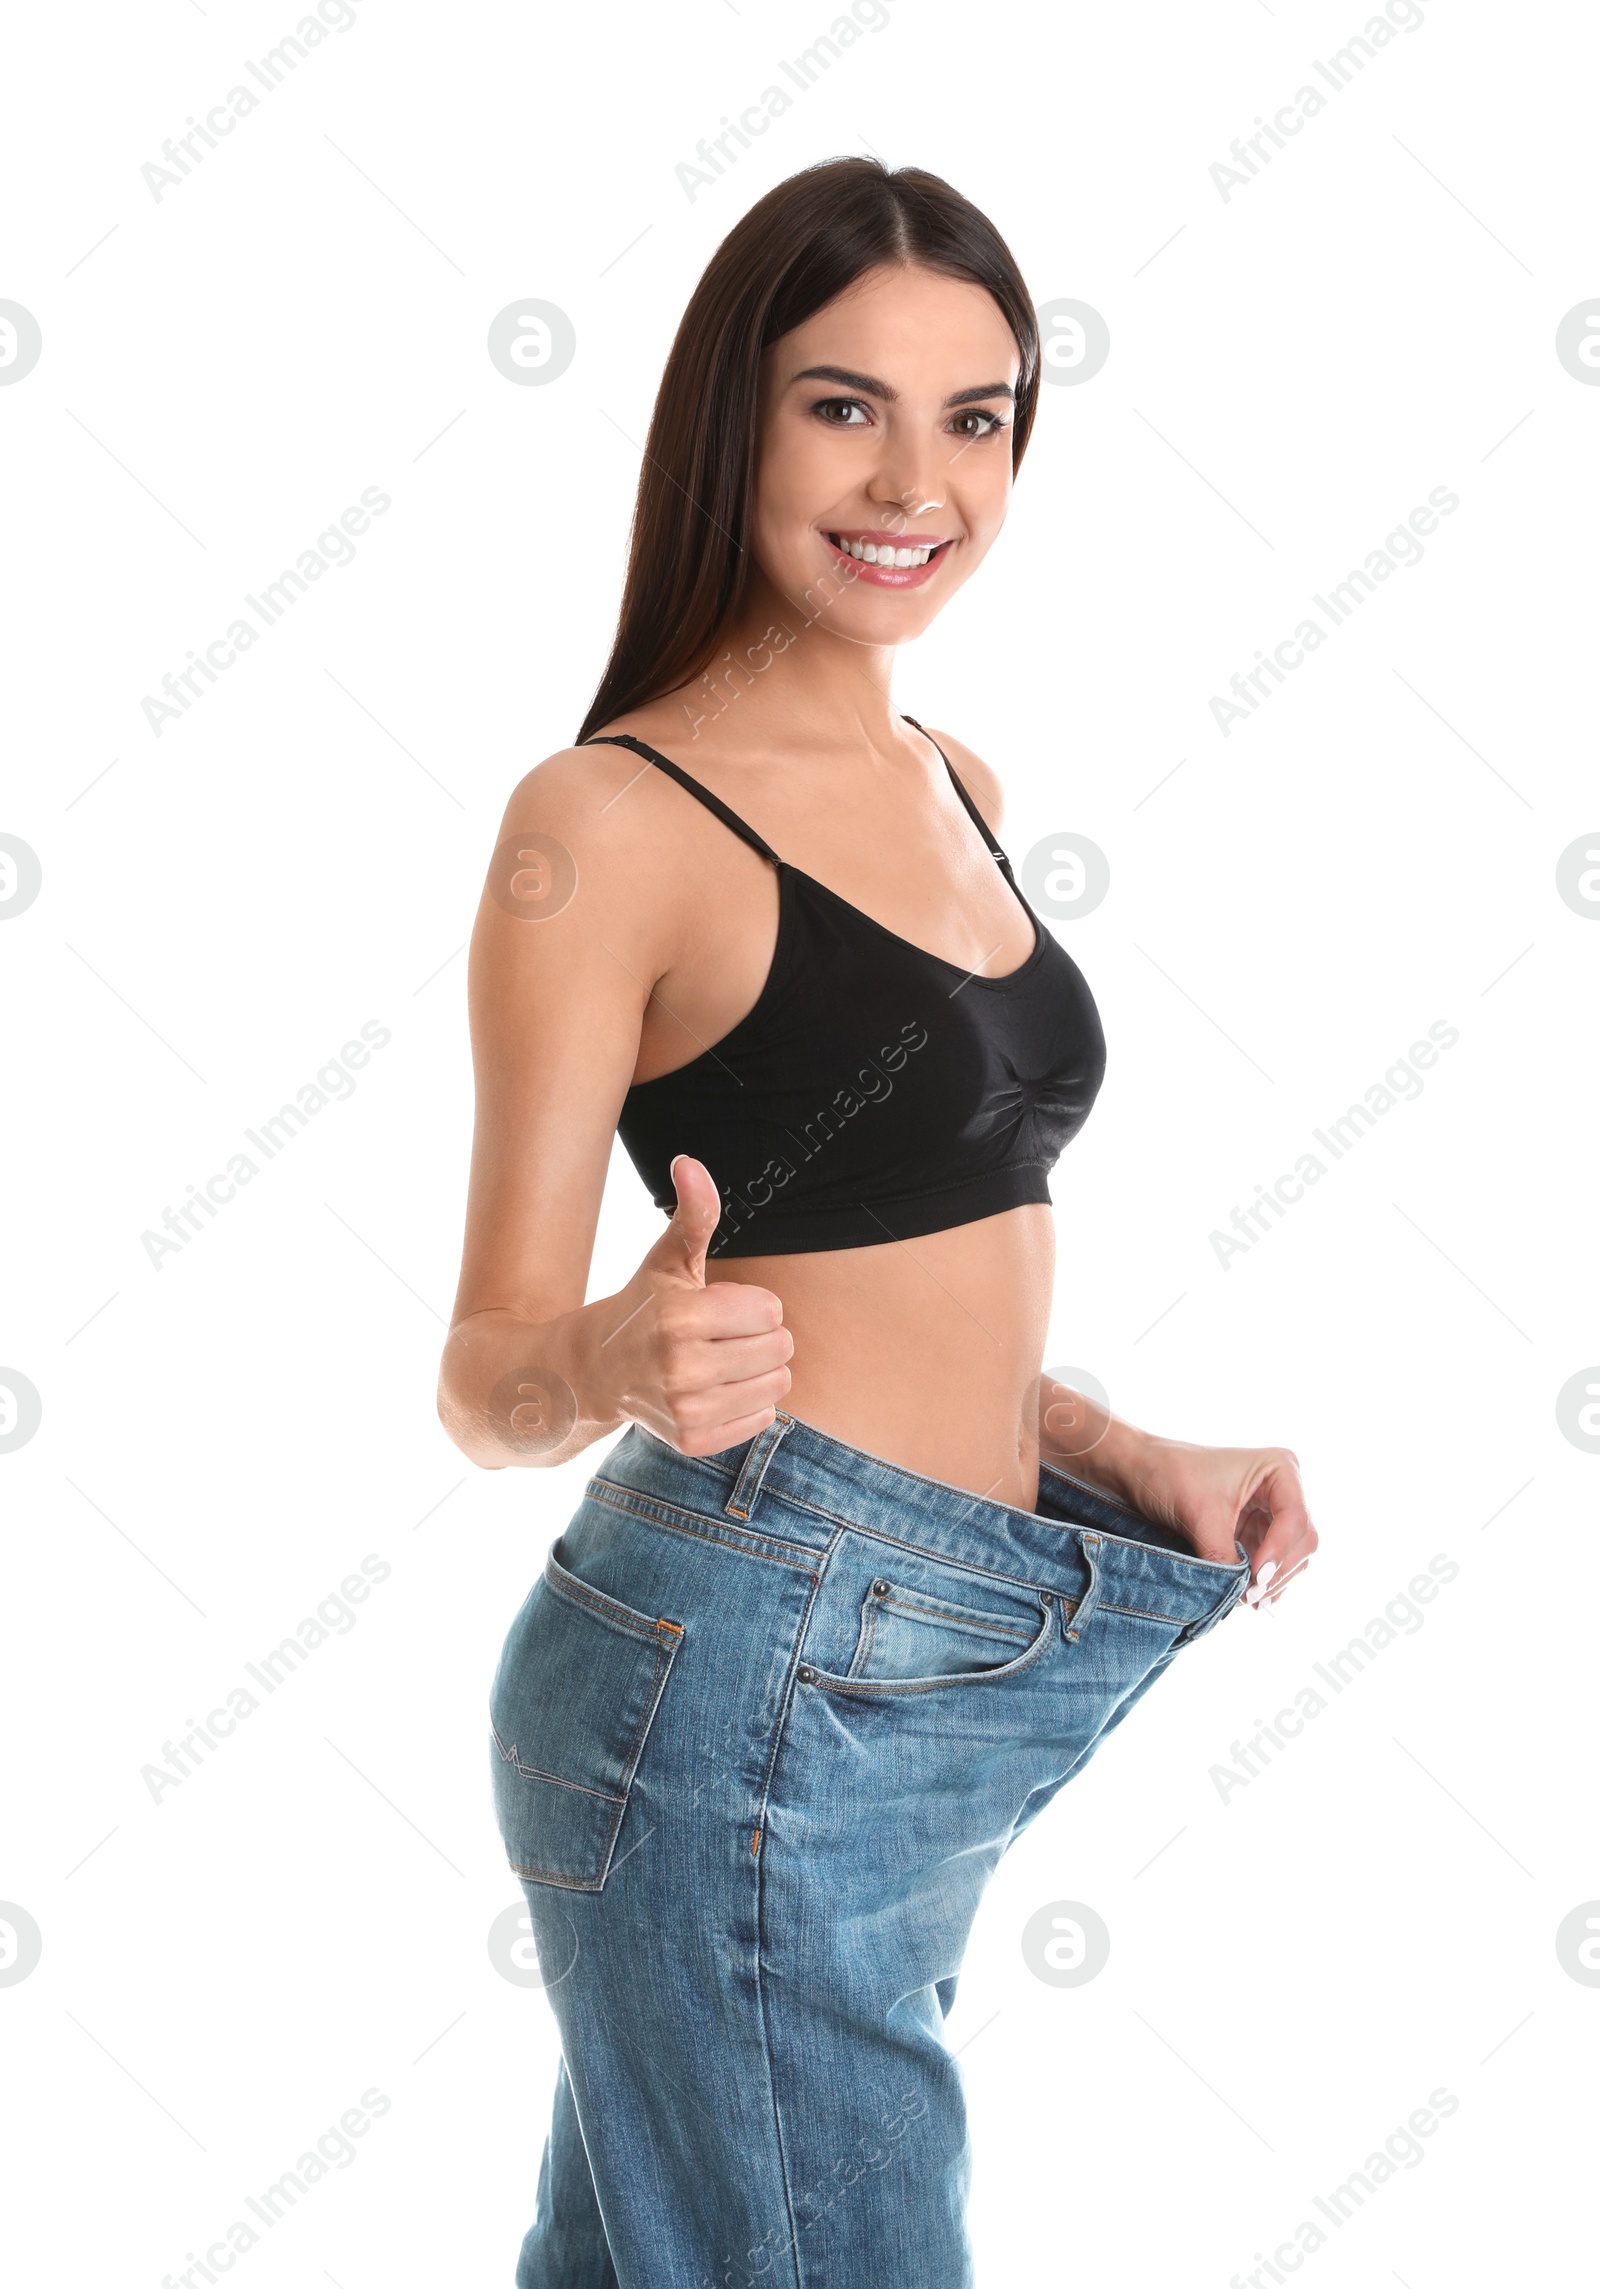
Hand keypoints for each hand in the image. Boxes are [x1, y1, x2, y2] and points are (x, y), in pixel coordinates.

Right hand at [588, 1154, 793, 1456]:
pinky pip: (762, 1419)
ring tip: (720, 1363)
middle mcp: (681, 1367)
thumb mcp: (667, 1260)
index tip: (718, 1308)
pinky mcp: (692, 1441)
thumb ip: (693, 1214)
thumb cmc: (641, 1308)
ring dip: (759, 1372)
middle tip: (721, 1337)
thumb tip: (690, 1163)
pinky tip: (714, 1392)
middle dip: (759, 1337)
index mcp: (679, 1316)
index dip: (751, 1305)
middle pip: (780, 1348)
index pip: (771, 1310)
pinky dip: (748, 1404)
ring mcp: (686, 1409)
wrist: (593, 1373)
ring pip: (777, 1385)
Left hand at [1036, 1379, 1315, 1606]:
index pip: (1295, 1518)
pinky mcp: (1258, 1533)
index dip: (1279, 1551)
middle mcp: (1284, 1489)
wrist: (1138, 1471)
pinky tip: (1248, 1596)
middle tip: (1249, 1596)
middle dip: (1278, 1570)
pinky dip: (1264, 1582)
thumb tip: (1244, 1596)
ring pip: (1292, 1557)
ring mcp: (1273, 1513)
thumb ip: (1226, 1557)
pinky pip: (1275, 1565)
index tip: (1256, 1578)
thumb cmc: (1169, 1475)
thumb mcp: (1201, 1517)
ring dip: (1272, 1581)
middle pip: (1301, 1540)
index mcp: (1279, 1468)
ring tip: (1245, 1599)